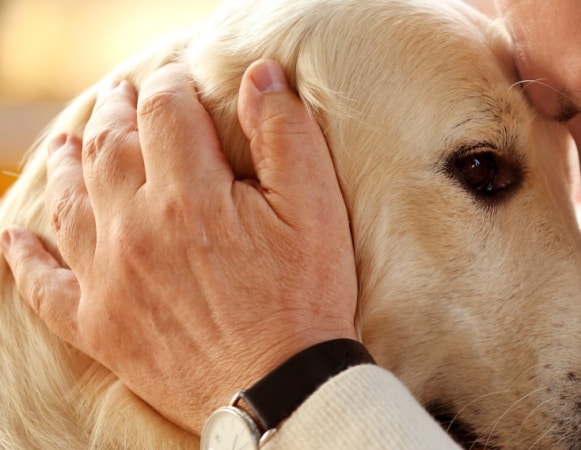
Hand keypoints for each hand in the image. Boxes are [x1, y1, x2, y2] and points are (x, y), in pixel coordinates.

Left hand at [0, 60, 357, 431]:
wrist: (281, 389)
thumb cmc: (306, 297)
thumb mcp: (316, 209)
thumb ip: (285, 136)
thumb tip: (259, 75)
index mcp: (190, 195)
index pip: (166, 112)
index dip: (171, 85)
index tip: (179, 79)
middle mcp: (135, 229)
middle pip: (109, 149)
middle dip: (116, 113)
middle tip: (120, 94)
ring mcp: (109, 279)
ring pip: (69, 204)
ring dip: (66, 165)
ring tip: (69, 143)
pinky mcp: (98, 325)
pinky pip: (44, 285)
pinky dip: (24, 259)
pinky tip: (13, 238)